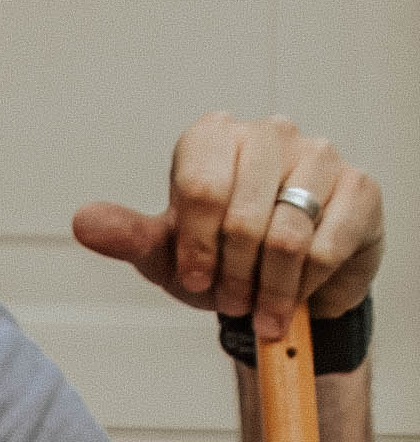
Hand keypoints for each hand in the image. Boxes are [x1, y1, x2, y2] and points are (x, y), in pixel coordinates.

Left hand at [74, 112, 381, 327]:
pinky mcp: (359, 187)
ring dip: (269, 289)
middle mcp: (268, 134)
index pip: (200, 190)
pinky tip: (298, 291)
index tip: (195, 278)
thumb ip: (129, 237)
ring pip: (287, 236)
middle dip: (232, 277)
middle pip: (243, 218)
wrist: (287, 286)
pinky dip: (306, 286)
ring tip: (262, 307)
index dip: (196, 249)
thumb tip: (83, 222)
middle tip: (232, 300)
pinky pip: (326, 249)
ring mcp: (317, 155)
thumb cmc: (224, 260)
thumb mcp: (169, 255)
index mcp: (213, 139)